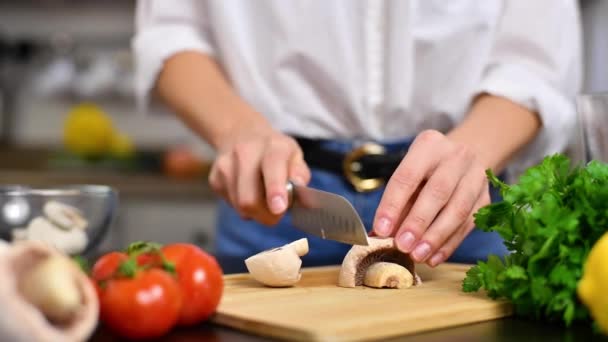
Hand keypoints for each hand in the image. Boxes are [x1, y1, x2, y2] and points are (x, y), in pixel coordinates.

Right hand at [208, 122, 310, 225]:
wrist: (241, 134)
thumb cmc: (276, 152)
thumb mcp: (295, 156)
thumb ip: (300, 175)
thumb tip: (302, 192)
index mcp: (273, 145)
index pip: (272, 167)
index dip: (275, 189)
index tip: (278, 208)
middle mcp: (245, 152)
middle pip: (249, 198)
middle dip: (266, 215)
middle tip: (277, 212)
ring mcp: (225, 165)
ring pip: (239, 206)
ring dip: (255, 212)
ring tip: (262, 196)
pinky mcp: (214, 178)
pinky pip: (231, 205)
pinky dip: (243, 207)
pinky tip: (248, 190)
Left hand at [372, 130, 490, 266]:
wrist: (462, 159)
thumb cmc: (426, 171)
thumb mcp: (408, 175)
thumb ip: (396, 204)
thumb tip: (378, 236)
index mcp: (429, 145)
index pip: (408, 176)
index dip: (393, 205)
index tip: (381, 230)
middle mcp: (456, 156)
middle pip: (438, 191)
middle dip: (418, 222)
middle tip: (403, 245)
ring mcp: (475, 176)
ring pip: (458, 209)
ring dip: (436, 237)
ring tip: (418, 256)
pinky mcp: (485, 197)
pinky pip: (468, 224)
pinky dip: (450, 244)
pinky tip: (434, 257)